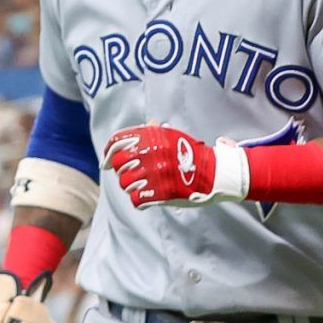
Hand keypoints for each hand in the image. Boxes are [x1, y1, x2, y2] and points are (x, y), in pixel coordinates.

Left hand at [104, 123, 246, 207]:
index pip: (117, 141)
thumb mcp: (175, 137)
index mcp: (152, 137)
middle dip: (122, 171)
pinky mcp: (161, 192)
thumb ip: (156, 132)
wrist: (216, 172)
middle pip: (117, 164)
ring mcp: (155, 173)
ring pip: (125, 183)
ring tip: (145, 185)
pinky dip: (140, 200)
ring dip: (132, 186)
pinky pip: (136, 199)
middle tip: (132, 175)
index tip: (106, 161)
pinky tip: (148, 197)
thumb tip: (146, 122)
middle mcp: (151, 153)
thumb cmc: (193, 154)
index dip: (107, 152)